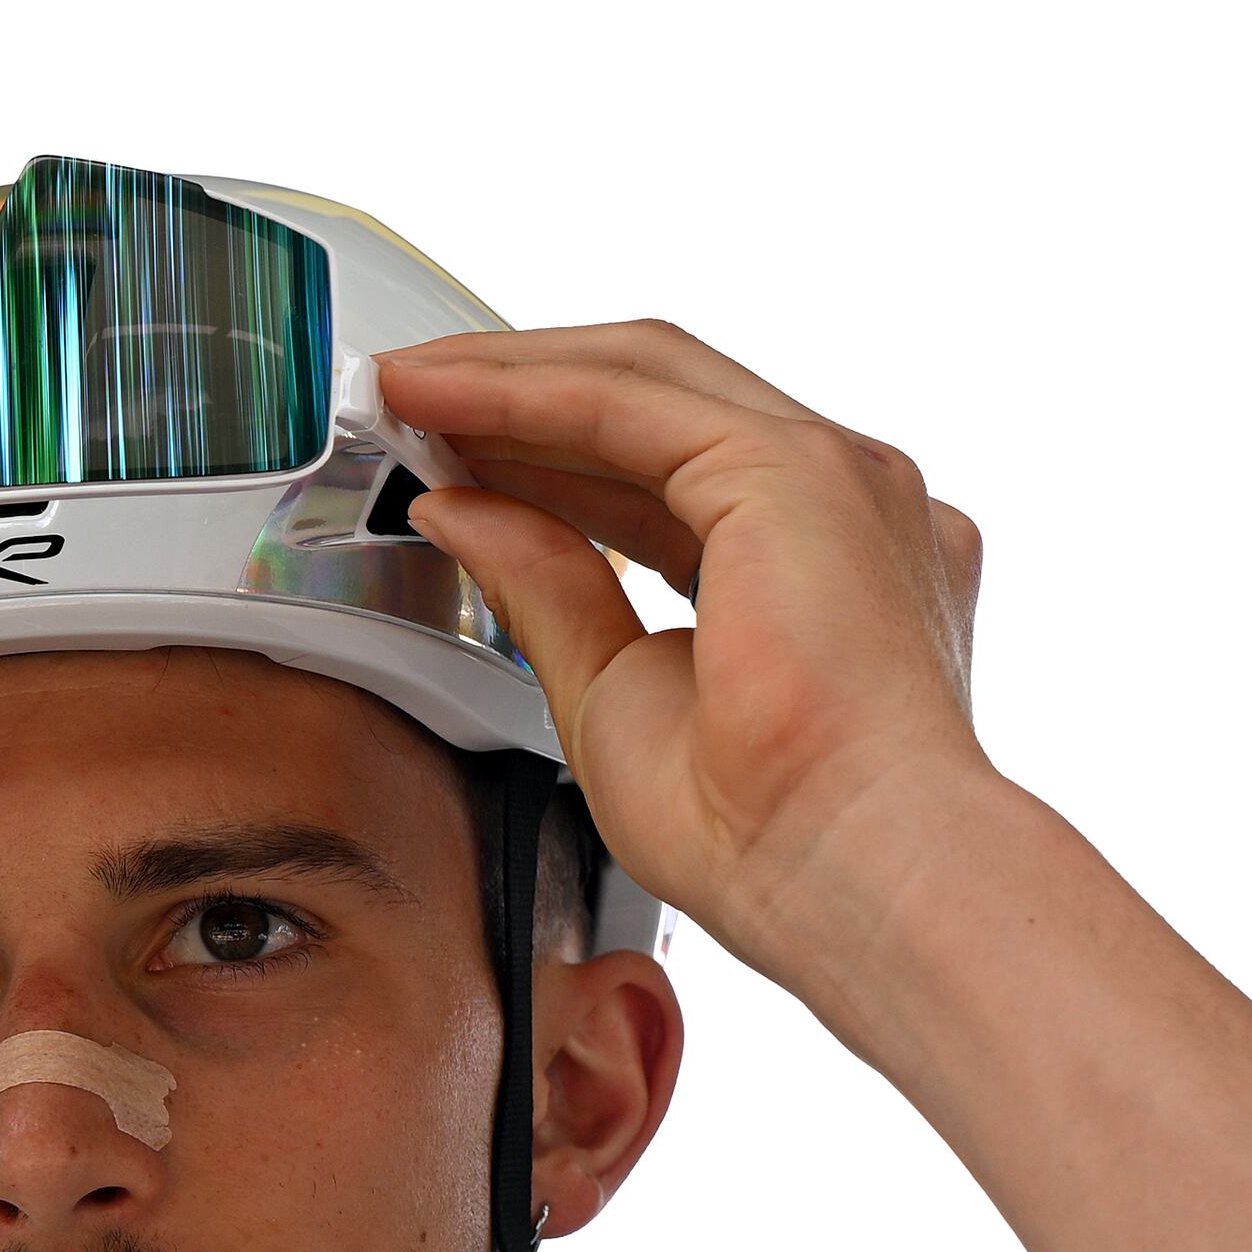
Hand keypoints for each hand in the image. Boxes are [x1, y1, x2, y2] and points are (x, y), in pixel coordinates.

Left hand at [378, 324, 996, 1003]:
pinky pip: (623, 403)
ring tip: (405, 387)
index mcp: (829, 561)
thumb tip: (462, 515)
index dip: (548, 456)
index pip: (668, 471)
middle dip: (523, 393)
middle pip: (657, 402)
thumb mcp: (614, 694)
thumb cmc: (768, 833)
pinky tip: (439, 398)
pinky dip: (520, 393)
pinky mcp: (794, 466)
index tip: (450, 457)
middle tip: (410, 400)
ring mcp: (834, 471)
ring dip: (510, 378)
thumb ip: (546, 589)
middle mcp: (846, 501)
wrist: (845, 873)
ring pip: (643, 380)